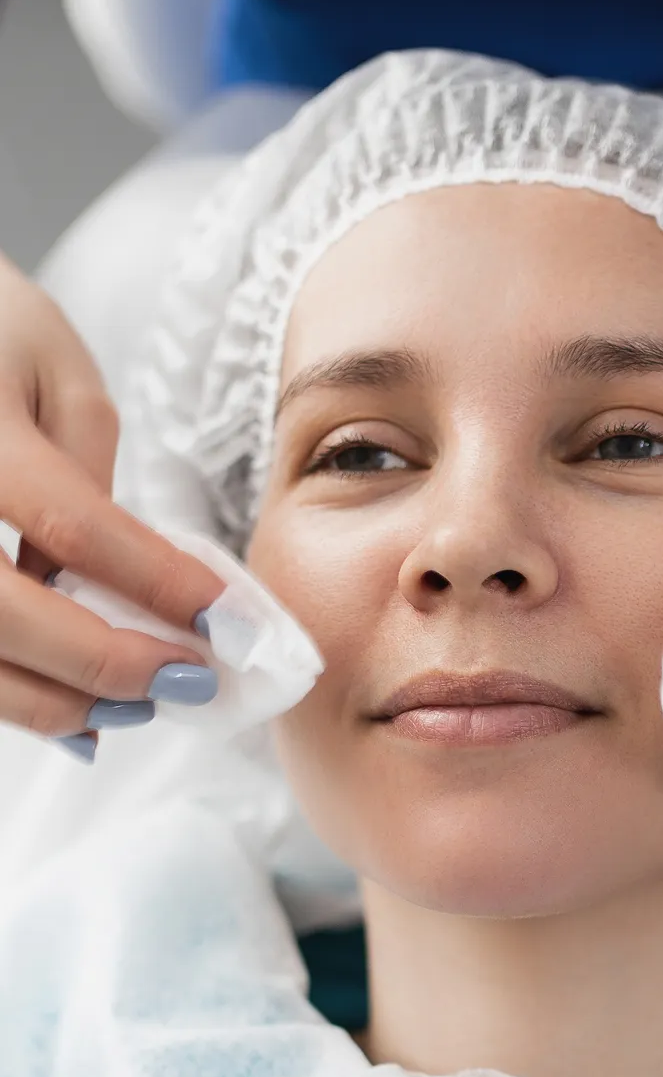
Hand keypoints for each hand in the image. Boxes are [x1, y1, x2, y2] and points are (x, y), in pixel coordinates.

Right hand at [0, 252, 224, 762]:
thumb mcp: (53, 367)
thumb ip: (90, 465)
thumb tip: (129, 570)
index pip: (74, 526)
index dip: (158, 583)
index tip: (227, 622)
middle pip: (3, 615)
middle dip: (103, 662)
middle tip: (186, 678)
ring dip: (56, 701)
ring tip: (135, 703)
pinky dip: (13, 696)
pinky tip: (73, 709)